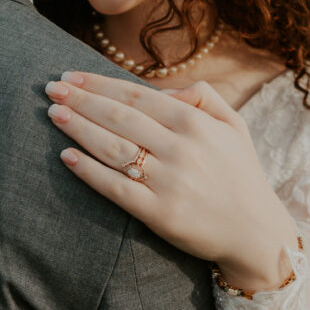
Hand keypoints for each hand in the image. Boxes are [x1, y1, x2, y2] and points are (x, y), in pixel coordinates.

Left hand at [44, 72, 298, 291]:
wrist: (257, 234)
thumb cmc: (241, 175)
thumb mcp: (235, 126)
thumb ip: (204, 97)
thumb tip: (166, 89)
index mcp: (196, 124)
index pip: (136, 96)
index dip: (101, 83)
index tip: (72, 74)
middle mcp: (181, 149)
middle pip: (119, 117)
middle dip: (81, 99)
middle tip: (52, 87)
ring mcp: (169, 182)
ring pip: (113, 148)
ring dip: (79, 128)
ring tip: (54, 113)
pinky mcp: (160, 214)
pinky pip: (116, 188)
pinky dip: (89, 171)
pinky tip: (67, 156)